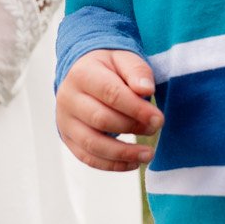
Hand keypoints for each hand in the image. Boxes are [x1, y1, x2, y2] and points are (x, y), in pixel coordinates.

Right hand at [56, 49, 161, 171]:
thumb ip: (137, 71)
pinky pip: (88, 158)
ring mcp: (65, 121)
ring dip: (123, 153)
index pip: (111, 94)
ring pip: (92, 144)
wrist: (83, 73)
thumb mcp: (124, 58)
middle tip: (155, 128)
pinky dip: (113, 165)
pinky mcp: (68, 138)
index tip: (159, 119)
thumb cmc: (109, 67)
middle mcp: (68, 98)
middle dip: (133, 128)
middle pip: (101, 120)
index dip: (136, 109)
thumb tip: (146, 90)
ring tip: (148, 154)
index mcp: (82, 74)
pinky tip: (133, 162)